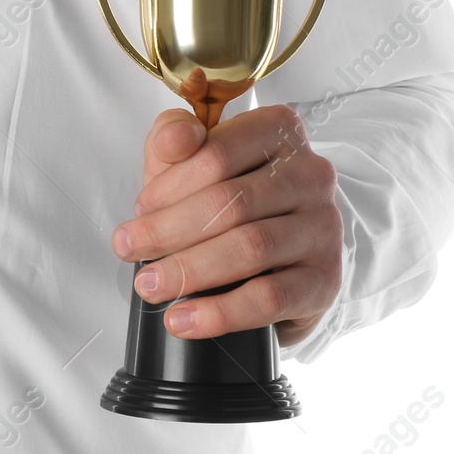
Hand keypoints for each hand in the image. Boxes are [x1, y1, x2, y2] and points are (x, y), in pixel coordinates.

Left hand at [112, 105, 343, 346]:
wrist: (275, 263)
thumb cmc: (227, 203)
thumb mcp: (192, 164)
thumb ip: (174, 139)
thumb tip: (174, 138)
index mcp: (280, 133)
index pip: (218, 154)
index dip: (170, 185)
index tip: (139, 208)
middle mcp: (312, 174)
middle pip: (231, 202)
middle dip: (169, 229)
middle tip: (128, 249)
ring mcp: (324, 228)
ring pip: (250, 248)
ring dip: (189, 270)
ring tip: (150, 286)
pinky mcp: (325, 280)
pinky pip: (269, 298)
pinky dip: (220, 312)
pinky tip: (184, 320)